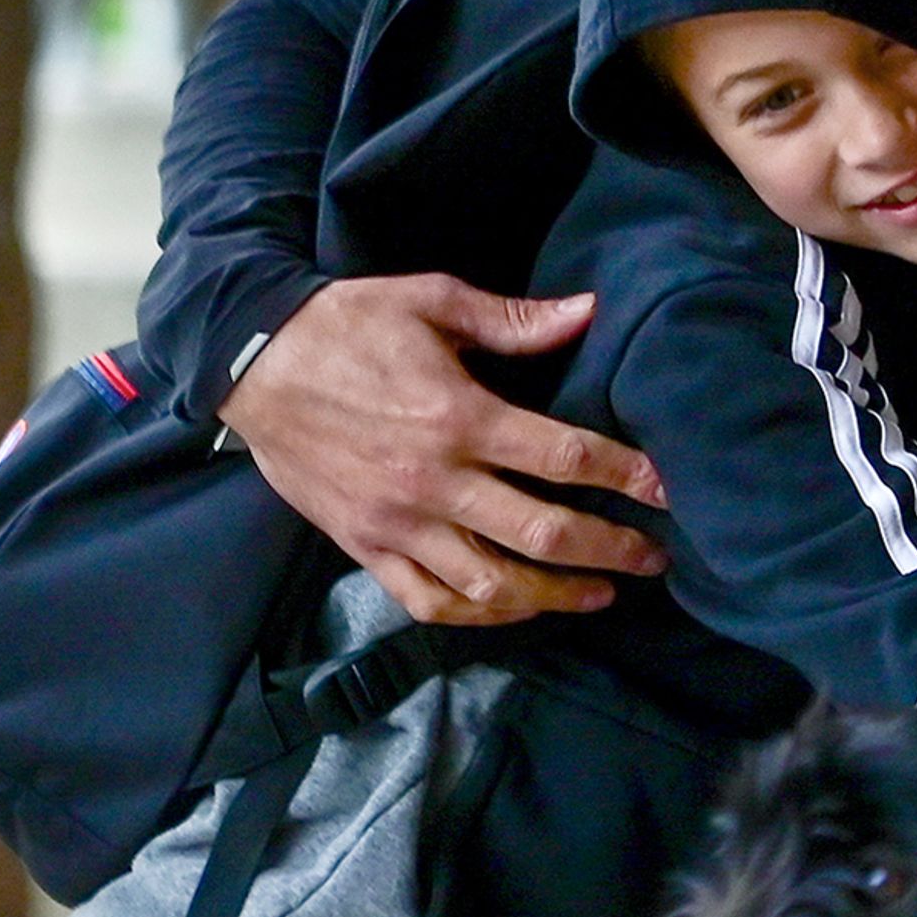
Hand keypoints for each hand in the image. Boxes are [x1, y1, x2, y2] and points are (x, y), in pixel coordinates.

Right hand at [216, 277, 672, 624]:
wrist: (250, 363)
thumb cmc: (345, 324)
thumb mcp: (429, 300)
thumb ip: (512, 319)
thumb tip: (587, 311)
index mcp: (458, 417)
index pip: (562, 457)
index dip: (623, 475)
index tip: (665, 490)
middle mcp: (433, 482)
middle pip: (540, 534)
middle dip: (609, 548)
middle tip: (653, 557)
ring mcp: (397, 523)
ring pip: (490, 585)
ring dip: (555, 596)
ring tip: (601, 593)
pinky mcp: (364, 546)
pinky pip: (430, 601)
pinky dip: (480, 615)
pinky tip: (518, 610)